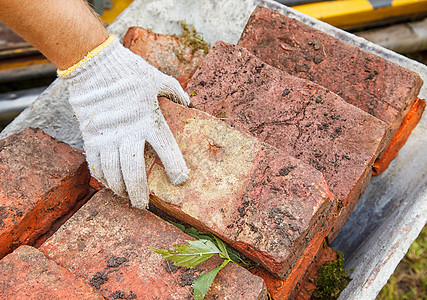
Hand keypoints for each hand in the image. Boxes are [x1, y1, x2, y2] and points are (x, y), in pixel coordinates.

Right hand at [59, 35, 189, 208]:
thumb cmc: (129, 70)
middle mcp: (129, 132)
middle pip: (134, 171)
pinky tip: (107, 184)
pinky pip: (94, 163)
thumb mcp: (157, 78)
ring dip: (119, 189)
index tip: (180, 180)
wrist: (94, 64)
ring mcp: (107, 136)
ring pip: (113, 172)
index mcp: (150, 120)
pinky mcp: (90, 136)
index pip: (167, 150)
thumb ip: (175, 91)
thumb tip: (188, 101)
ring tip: (125, 197)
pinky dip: (101, 177)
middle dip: (139, 192)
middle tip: (143, 205)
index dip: (175, 167)